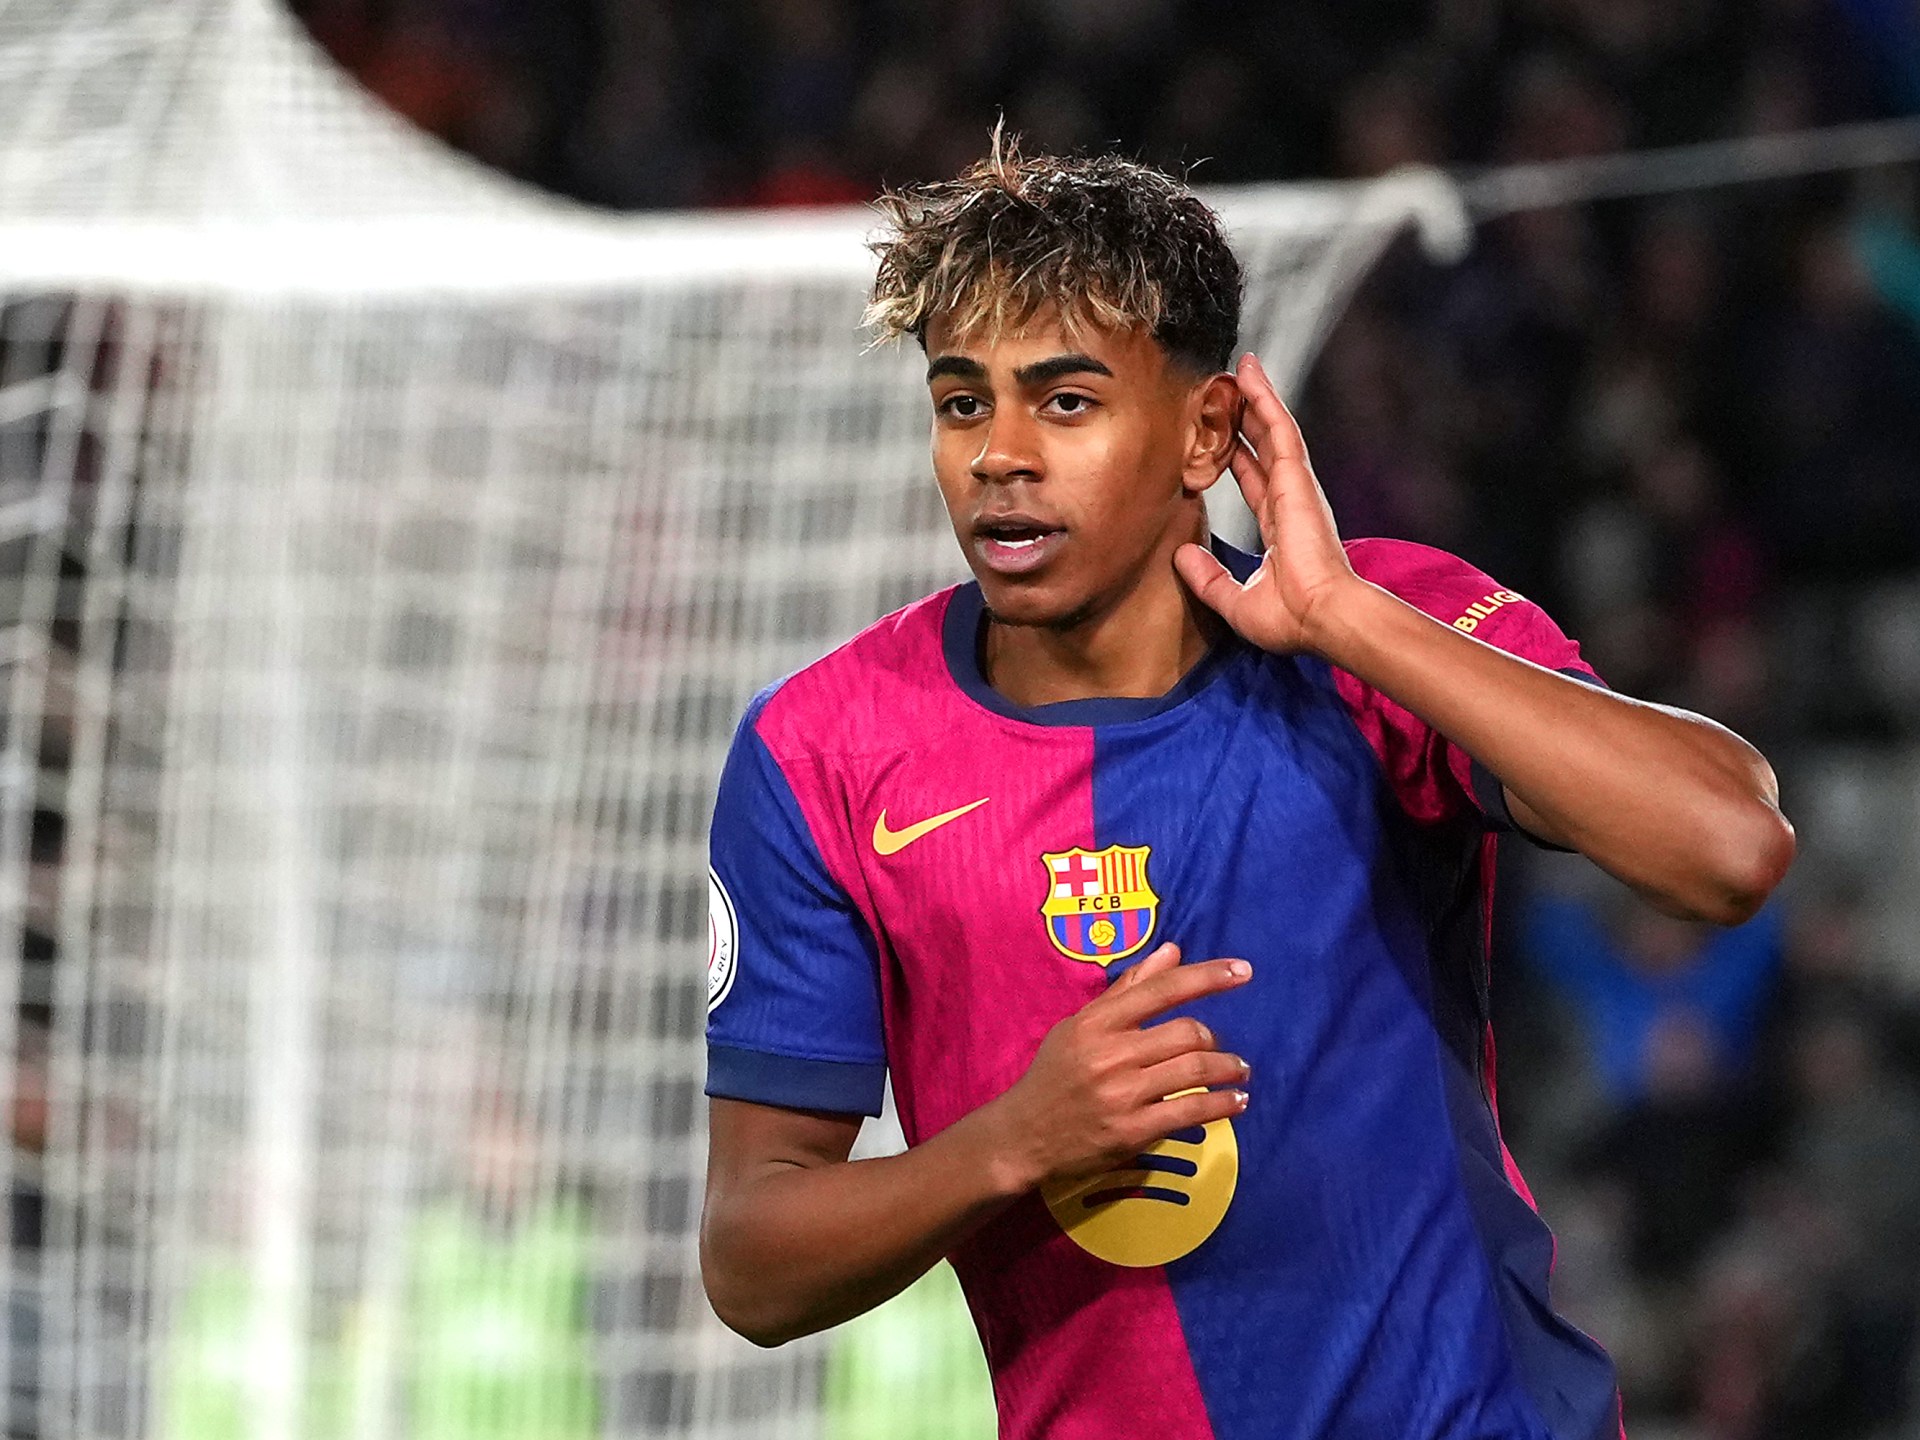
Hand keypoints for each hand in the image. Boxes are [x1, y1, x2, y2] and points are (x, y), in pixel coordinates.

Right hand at [984, 943, 1251, 1192]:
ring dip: (1228, 1069)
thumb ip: (1128, 989)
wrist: (1024, 1137)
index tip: (1243, 971)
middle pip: (1186, 1032)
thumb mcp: (1081, 1026)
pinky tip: (1237, 1102)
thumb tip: (1173, 952)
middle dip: (1214, 1039)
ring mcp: (1122, 1094)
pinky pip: (1191, 1112)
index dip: (1207, 977)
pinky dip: (1223, 1105)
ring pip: (1194, 1071)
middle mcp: (1110, 1054)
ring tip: (1239, 1072)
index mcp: (1096, 1022)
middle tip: (1222, 1048)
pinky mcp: (1132, 1132)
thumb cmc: (1056, 1075)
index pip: (1161, 990)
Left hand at [1174, 353, 1360, 654]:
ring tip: (1239, 367)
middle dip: (1247, 418)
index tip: (1222, 440)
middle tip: (1228, 390)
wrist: (1320, 616)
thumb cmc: (1289, 618)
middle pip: (1264, 448)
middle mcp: (1289, 501)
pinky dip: (1265, 398)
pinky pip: (1279, 428)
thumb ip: (1207, 578)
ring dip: (1256, 397)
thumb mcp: (1234, 601)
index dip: (1238, 459)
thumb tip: (1179, 556)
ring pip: (1272, 429)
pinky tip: (1249, 373)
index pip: (1254, 483)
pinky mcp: (1298, 478)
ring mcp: (1295, 486)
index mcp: (1280, 529)